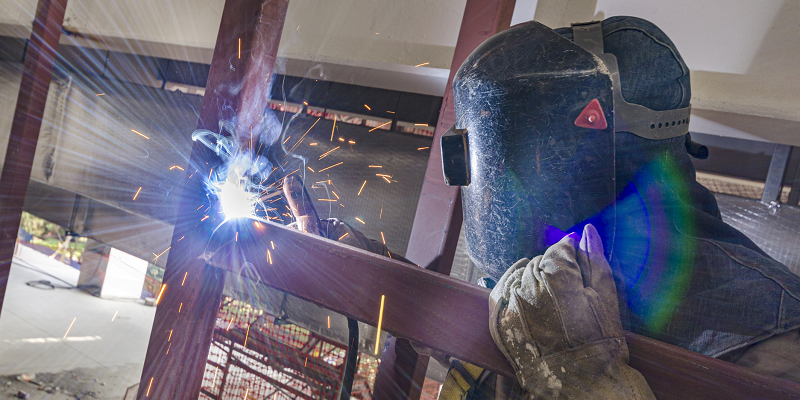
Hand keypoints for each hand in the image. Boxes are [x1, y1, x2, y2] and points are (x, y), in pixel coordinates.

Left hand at [489, 224, 653, 398]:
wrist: (583, 383)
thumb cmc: (601, 343)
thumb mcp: (605, 298)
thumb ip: (594, 260)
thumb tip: (587, 231)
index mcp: (557, 279)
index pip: (558, 251)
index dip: (568, 252)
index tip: (574, 257)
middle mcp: (529, 289)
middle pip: (537, 263)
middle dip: (552, 269)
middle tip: (567, 288)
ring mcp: (511, 307)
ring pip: (518, 276)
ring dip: (532, 281)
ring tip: (552, 301)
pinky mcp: (499, 324)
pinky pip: (501, 295)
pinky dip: (514, 294)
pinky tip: (529, 303)